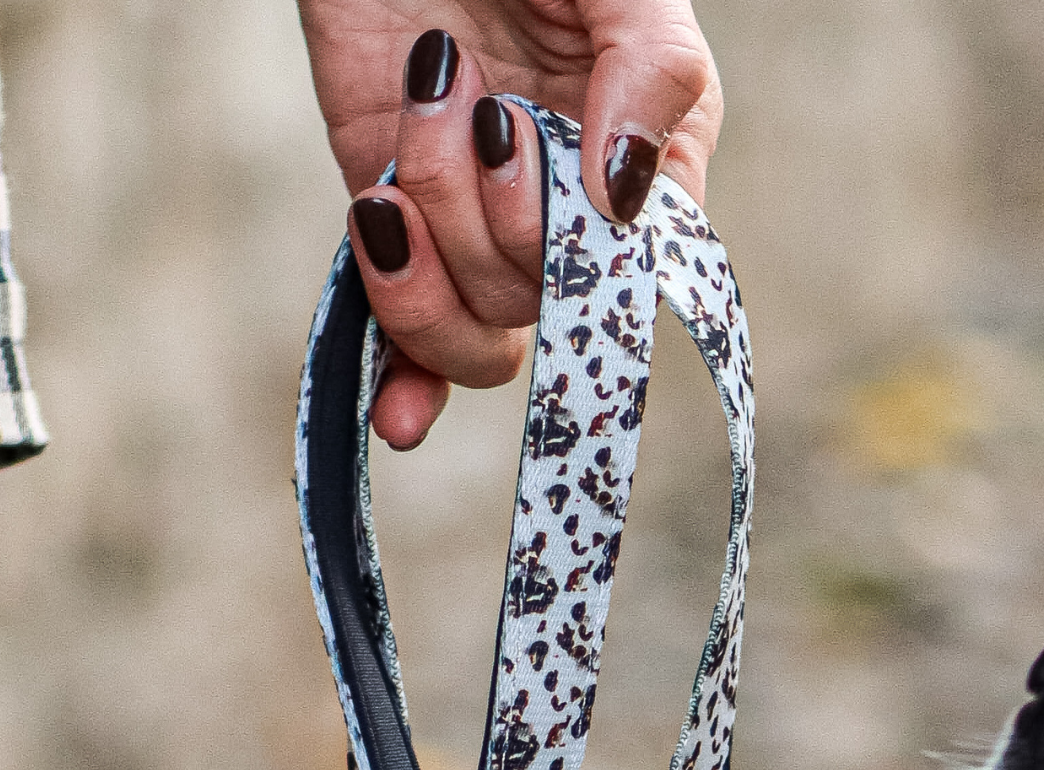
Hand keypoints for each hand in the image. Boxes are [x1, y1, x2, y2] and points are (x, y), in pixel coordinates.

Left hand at [297, 1, 720, 447]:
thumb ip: (649, 78)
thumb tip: (621, 202)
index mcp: (640, 172)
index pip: (632, 281)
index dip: (588, 261)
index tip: (555, 167)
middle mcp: (562, 216)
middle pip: (536, 306)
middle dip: (494, 215)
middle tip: (477, 102)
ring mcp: (471, 223)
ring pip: (469, 323)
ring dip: (430, 233)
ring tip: (419, 116)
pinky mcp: (394, 214)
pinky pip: (404, 336)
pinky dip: (403, 380)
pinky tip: (398, 416)